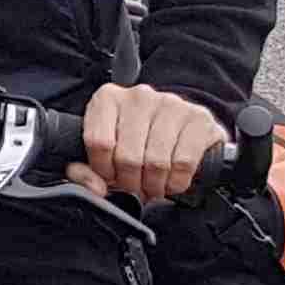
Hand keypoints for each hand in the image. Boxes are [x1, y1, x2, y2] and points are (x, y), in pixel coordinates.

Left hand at [78, 82, 225, 204]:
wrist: (183, 127)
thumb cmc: (137, 140)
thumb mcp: (105, 150)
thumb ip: (86, 170)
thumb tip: (96, 188)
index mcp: (108, 99)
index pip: (98, 142)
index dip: (104, 170)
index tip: (111, 178)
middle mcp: (139, 96)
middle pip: (127, 156)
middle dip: (130, 182)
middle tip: (135, 187)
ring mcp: (171, 104)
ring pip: (156, 162)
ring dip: (154, 185)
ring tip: (153, 186)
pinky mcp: (198, 118)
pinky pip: (183, 163)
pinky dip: (176, 182)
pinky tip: (172, 180)